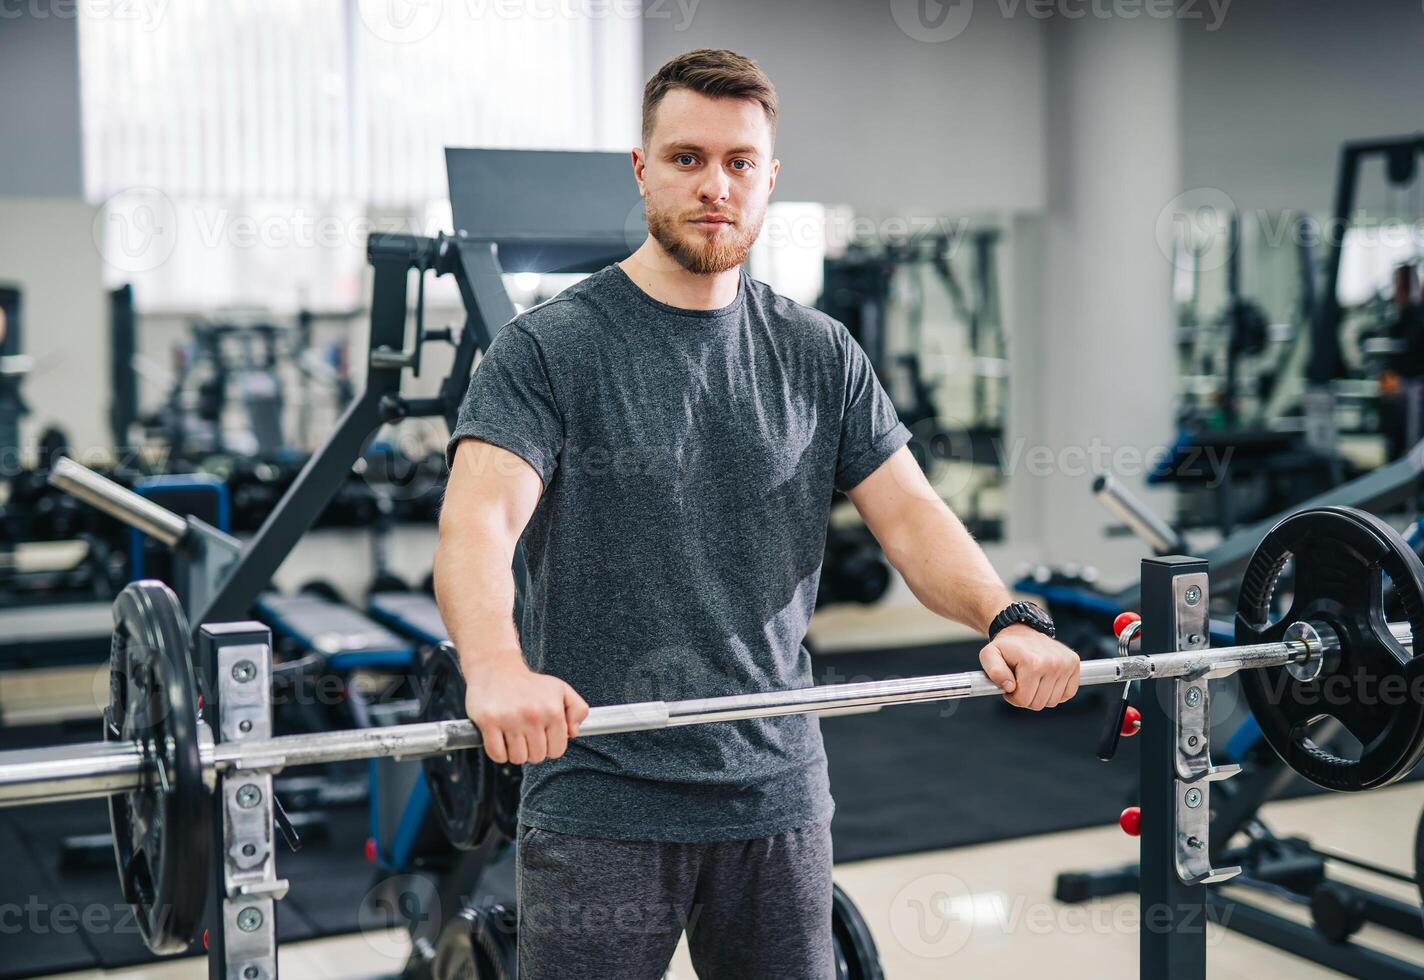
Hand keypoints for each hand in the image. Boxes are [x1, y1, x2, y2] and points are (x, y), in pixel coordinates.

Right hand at [464, 658, 589, 764]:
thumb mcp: (561, 690)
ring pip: (517, 758)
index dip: (550, 747)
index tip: (543, 737)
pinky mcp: (489, 722)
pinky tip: (501, 738)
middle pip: (537, 757)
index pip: (557, 750)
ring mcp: (509, 719)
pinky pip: (497, 754)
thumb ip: (578, 710)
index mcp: (552, 710)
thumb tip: (573, 733)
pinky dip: (499, 753)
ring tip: (514, 735)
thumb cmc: (530, 683)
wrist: (497, 668)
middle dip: (533, 750)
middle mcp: (533, 715)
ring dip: (515, 752)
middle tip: (527, 734)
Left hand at [979, 626, 1080, 710]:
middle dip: (1026, 697)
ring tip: (1032, 679)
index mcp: (1032, 663)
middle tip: (1020, 682)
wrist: (1023, 630)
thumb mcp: (989, 655)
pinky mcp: (1074, 664)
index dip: (1012, 697)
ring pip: (1052, 701)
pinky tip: (1046, 681)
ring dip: (1040, 695)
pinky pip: (1067, 694)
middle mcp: (1053, 663)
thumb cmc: (1006, 647)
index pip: (1023, 700)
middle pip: (1038, 703)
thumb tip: (1009, 686)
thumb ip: (994, 671)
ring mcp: (1066, 664)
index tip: (1010, 685)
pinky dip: (1056, 692)